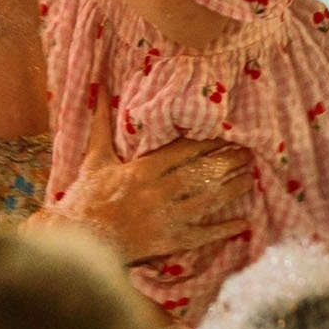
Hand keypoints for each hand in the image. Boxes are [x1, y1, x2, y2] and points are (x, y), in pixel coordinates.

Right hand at [47, 116, 253, 266]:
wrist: (79, 240)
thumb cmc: (85, 197)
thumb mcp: (94, 157)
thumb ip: (102, 122)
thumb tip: (99, 86)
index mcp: (143, 169)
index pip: (183, 151)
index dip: (209, 142)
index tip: (228, 134)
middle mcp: (159, 192)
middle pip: (201, 174)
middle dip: (227, 163)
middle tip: (249, 154)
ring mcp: (165, 218)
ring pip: (207, 201)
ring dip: (231, 190)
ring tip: (250, 178)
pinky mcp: (168, 242)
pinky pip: (202, 235)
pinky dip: (223, 230)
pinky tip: (243, 224)